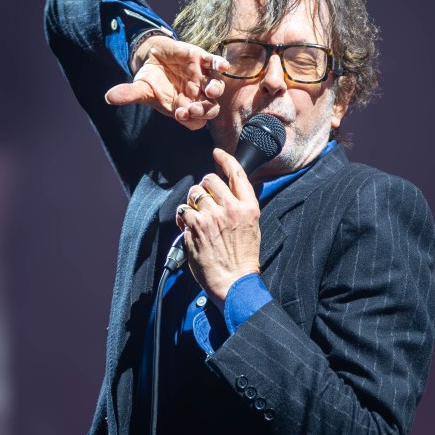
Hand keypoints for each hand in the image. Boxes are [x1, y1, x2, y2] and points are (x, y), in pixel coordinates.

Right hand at [105, 37, 228, 130]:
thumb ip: (130, 94)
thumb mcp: (140, 88)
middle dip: (204, 110)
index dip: (190, 120)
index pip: (193, 122)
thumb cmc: (151, 79)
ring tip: (208, 90)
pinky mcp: (203, 61)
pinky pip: (216, 65)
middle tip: (194, 107)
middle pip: (209, 110)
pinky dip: (219, 65)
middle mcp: (197, 97)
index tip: (180, 115)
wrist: (155, 56)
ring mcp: (202, 80)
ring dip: (214, 90)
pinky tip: (220, 66)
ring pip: (216, 89)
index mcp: (184, 109)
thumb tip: (109, 97)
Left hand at [175, 148, 260, 305]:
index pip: (237, 174)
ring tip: (197, 217)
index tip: (217, 153)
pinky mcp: (195, 227)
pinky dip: (183, 218)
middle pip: (210, 179)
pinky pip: (183, 212)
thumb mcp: (252, 228)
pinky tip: (189, 228)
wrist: (234, 282)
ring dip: (192, 202)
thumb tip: (223, 194)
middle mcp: (230, 208)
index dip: (225, 159)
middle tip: (204, 201)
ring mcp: (211, 217)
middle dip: (204, 187)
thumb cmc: (242, 259)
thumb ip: (240, 208)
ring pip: (194, 193)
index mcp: (248, 208)